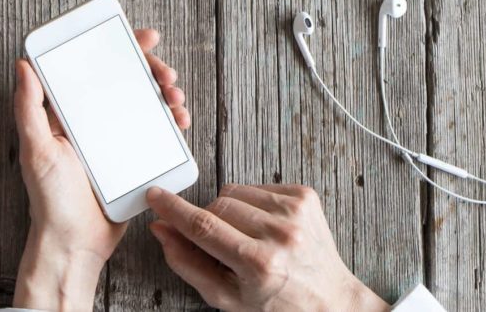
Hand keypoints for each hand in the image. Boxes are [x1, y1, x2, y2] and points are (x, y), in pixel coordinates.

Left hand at [13, 29, 187, 311]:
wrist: (75, 245)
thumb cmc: (49, 201)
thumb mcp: (37, 150)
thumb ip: (28, 108)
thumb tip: (22, 65)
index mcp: (67, 114)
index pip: (93, 68)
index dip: (117, 48)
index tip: (139, 38)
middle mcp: (92, 122)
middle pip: (126, 81)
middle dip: (150, 69)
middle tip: (166, 74)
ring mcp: (114, 140)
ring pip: (146, 103)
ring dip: (166, 93)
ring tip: (175, 98)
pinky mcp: (133, 160)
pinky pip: (156, 133)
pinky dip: (171, 122)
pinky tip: (179, 121)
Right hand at [147, 184, 389, 311]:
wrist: (330, 300)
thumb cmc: (277, 304)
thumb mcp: (225, 298)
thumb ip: (187, 263)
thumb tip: (162, 229)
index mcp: (258, 264)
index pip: (203, 226)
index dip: (172, 209)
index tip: (155, 196)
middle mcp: (280, 234)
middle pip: (216, 206)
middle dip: (209, 221)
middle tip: (224, 245)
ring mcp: (296, 212)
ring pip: (234, 192)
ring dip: (232, 211)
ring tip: (249, 237)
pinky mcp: (305, 196)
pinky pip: (257, 186)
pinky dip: (254, 204)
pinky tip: (266, 227)